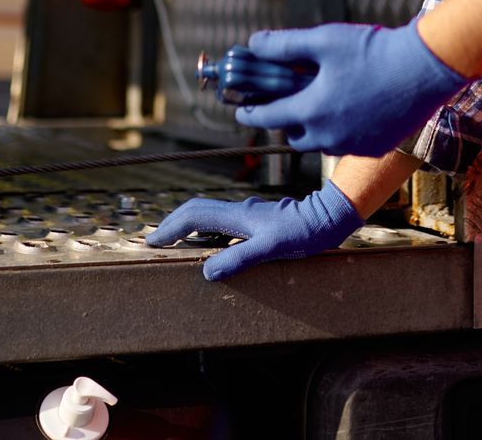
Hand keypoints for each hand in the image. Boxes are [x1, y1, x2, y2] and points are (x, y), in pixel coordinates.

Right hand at [144, 186, 361, 280]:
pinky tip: (211, 245)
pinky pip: (222, 222)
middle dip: (173, 224)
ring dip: (188, 226)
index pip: (194, 216)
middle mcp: (239, 212)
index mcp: (238, 216)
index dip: (170, 228)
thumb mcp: (271, 249)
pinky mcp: (257, 221)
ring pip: (209, 214)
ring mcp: (248, 215)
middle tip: (156, 241)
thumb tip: (206, 271)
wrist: (328, 218)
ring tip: (176, 242)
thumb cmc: (303, 234)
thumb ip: (239, 259)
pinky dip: (207, 230)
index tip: (152, 242)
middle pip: (196, 210)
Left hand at [233, 23, 466, 156]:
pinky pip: (348, 144)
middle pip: (293, 135)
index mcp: (310, 111)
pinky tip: (352, 108)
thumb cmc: (372, 50)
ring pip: (321, 142)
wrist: (425, 68)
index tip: (241, 110)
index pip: (266, 118)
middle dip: (285, 120)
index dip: (249, 112)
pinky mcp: (376, 147)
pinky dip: (342, 130)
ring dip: (315, 126)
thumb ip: (283, 45)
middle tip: (287, 102)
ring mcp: (353, 146)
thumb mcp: (323, 40)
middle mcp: (328, 137)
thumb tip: (254, 44)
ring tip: (322, 102)